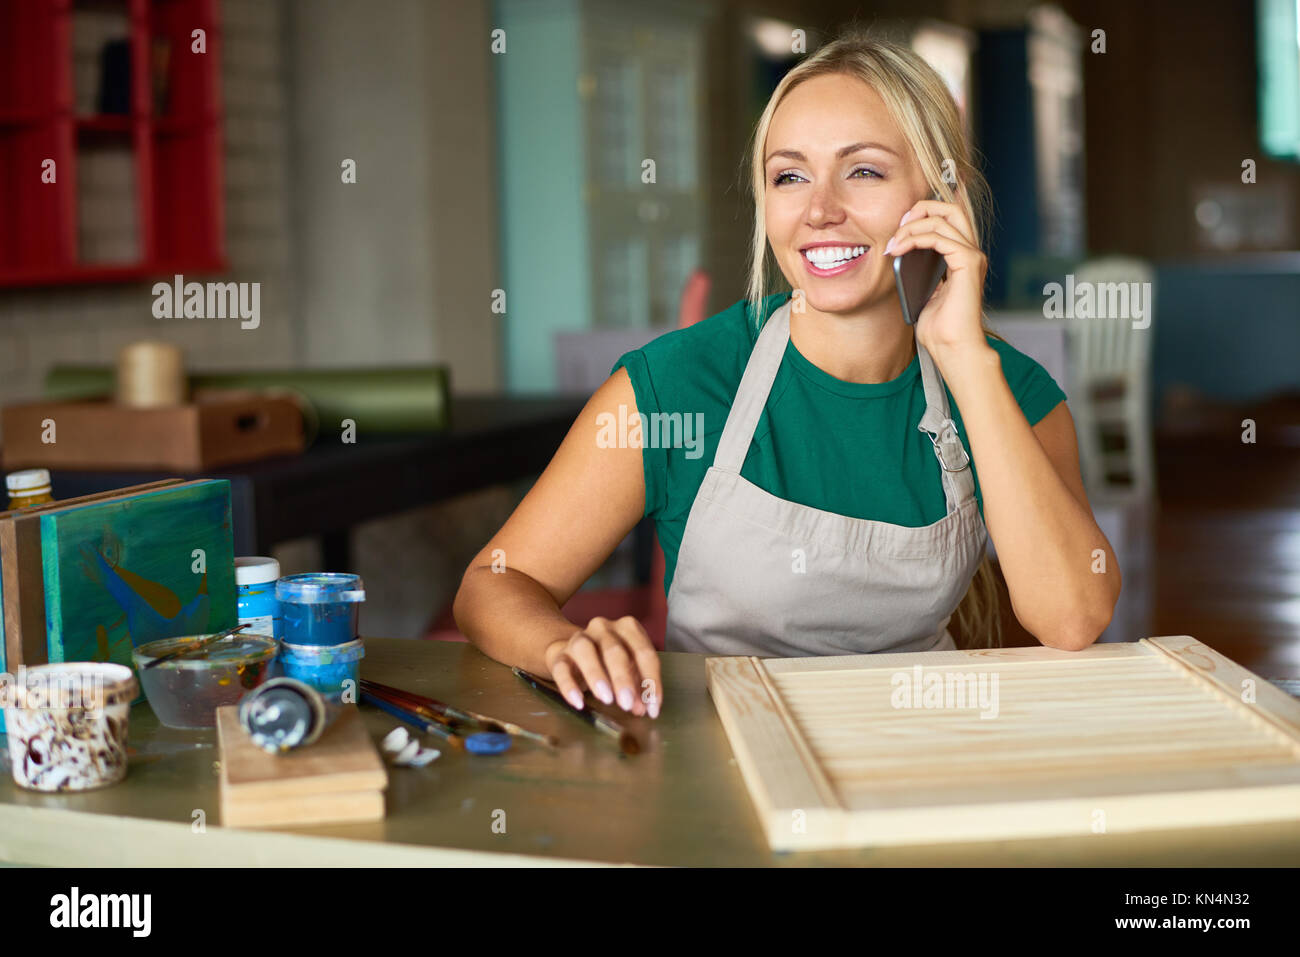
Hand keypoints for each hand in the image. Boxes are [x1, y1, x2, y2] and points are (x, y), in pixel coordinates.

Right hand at [544, 616, 661, 718]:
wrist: (572, 651)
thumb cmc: (608, 660)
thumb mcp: (628, 669)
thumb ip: (637, 687)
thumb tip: (642, 708)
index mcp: (627, 628)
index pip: (644, 652)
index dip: (651, 681)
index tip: (653, 708)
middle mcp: (603, 628)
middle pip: (615, 650)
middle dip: (623, 679)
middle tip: (628, 704)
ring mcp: (579, 639)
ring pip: (586, 651)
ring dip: (597, 676)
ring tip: (606, 699)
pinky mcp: (559, 654)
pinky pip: (562, 668)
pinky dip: (569, 686)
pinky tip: (578, 701)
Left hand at [886, 185, 988, 358]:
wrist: (952, 348)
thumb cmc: (939, 328)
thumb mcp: (923, 291)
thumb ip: (919, 270)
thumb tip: (901, 253)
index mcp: (960, 257)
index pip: (947, 219)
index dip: (921, 215)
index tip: (896, 230)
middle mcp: (970, 252)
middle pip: (950, 208)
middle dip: (921, 209)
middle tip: (898, 225)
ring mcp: (971, 256)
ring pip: (942, 219)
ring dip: (910, 228)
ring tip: (892, 245)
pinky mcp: (968, 263)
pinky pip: (939, 237)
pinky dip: (916, 238)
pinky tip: (899, 249)